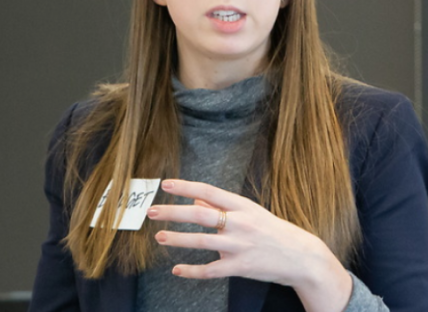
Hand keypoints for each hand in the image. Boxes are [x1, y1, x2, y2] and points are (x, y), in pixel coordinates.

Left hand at [146, 179, 351, 311]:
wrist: (303, 258)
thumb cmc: (273, 231)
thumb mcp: (250, 213)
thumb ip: (222, 207)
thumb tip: (196, 200)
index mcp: (242, 206)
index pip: (209, 192)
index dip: (186, 187)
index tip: (166, 185)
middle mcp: (240, 224)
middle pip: (201, 215)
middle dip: (173, 212)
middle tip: (152, 211)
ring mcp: (241, 246)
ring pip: (203, 242)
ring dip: (178, 239)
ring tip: (159, 237)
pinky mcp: (242, 267)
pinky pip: (212, 270)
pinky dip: (192, 270)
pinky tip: (177, 269)